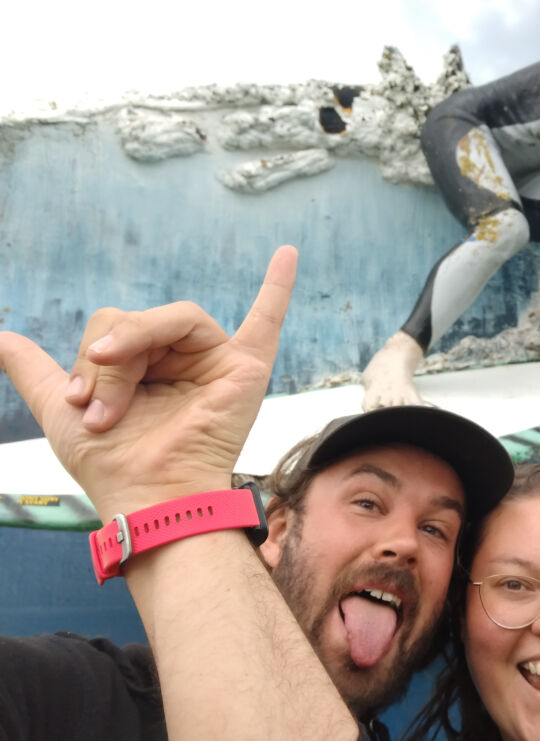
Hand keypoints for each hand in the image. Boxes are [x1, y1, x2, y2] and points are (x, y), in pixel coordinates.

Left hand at [0, 246, 296, 520]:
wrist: (144, 495)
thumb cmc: (111, 464)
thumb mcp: (60, 408)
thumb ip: (35, 372)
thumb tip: (0, 338)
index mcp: (146, 367)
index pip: (115, 330)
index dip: (90, 356)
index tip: (78, 401)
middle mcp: (181, 360)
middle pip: (137, 321)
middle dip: (107, 361)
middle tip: (99, 409)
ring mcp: (214, 361)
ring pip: (167, 319)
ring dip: (133, 352)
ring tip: (119, 403)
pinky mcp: (244, 368)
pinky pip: (266, 320)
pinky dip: (278, 287)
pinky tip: (287, 254)